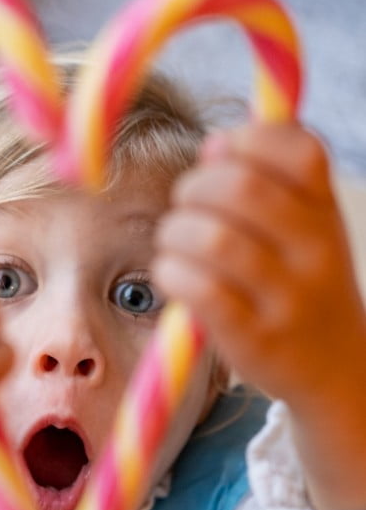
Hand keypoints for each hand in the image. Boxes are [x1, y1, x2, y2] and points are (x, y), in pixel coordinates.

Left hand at [153, 124, 365, 408]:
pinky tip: (172, 274)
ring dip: (174, 233)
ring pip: (214, 240)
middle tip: (184, 207)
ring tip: (172, 243)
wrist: (336, 370)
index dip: (246, 139)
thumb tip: (215, 142)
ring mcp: (289, 298)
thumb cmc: (299, 284)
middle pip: (241, 188)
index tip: (220, 156)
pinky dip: (172, 273)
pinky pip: (201, 291)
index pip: (300, 150)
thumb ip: (261, 180)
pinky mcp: (256, 340)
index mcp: (326, 212)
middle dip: (192, 188)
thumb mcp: (302, 227)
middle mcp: (316, 251)